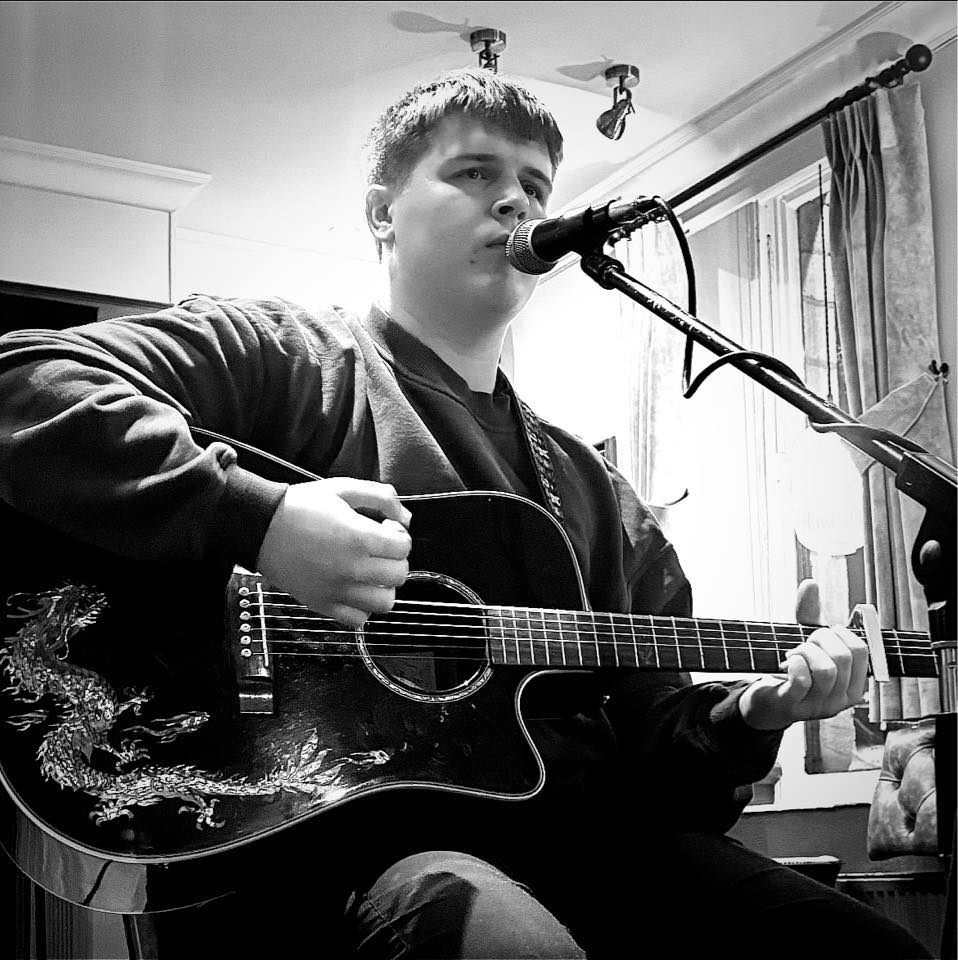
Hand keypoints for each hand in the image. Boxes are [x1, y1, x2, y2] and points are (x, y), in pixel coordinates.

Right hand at [255, 477, 411, 628]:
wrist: (260, 526)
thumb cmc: (299, 507)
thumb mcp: (342, 488)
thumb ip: (381, 497)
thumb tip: (405, 517)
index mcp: (358, 537)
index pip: (403, 548)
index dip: (399, 535)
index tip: (386, 528)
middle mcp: (350, 568)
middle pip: (399, 575)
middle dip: (396, 559)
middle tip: (380, 549)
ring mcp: (336, 590)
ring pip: (384, 603)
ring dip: (384, 586)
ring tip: (371, 572)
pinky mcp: (322, 604)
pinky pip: (358, 620)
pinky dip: (362, 607)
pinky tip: (354, 588)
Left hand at [739, 579, 868, 730]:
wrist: (767, 702)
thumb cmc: (793, 671)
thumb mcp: (806, 643)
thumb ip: (810, 614)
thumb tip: (811, 582)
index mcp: (854, 685)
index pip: (863, 651)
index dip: (840, 632)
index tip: (823, 633)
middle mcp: (842, 700)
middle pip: (843, 657)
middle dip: (820, 638)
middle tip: (805, 642)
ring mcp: (819, 706)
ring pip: (826, 669)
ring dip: (806, 651)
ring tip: (795, 652)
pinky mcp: (794, 706)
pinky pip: (802, 680)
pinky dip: (795, 663)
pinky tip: (788, 661)